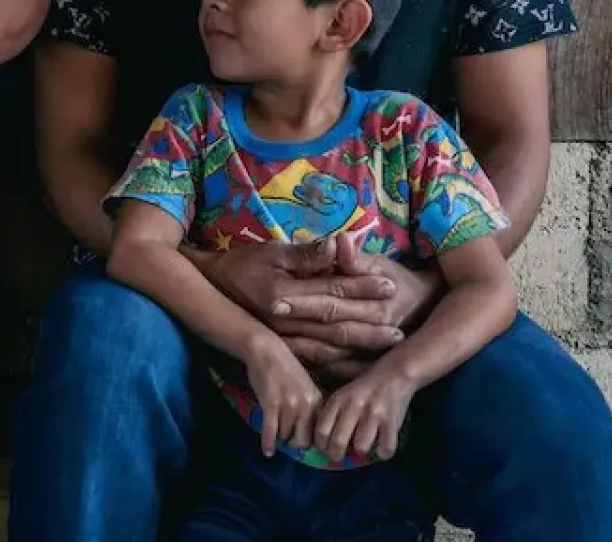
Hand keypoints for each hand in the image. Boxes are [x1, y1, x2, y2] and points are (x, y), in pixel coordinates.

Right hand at [204, 239, 404, 370]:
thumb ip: (306, 254)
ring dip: (360, 349)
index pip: (332, 291)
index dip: (363, 287)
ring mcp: (281, 341)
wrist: (211, 288)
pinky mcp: (281, 352)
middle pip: (335, 326)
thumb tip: (338, 244)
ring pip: (328, 349)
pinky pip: (315, 363)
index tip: (391, 285)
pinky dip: (340, 366)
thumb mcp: (271, 251)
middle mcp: (283, 323)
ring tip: (388, 345)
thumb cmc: (243, 264)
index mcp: (282, 295)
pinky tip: (360, 367)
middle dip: (370, 325)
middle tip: (401, 326)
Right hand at [243, 332, 323, 458]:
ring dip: (279, 436)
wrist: (266, 351)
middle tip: (286, 436)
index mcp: (318, 401)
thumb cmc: (285, 370)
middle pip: (303, 441)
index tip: (303, 444)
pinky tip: (267, 451)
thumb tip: (313, 435)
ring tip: (274, 427)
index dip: (311, 443)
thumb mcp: (307, 387)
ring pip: (285, 436)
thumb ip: (312, 408)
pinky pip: (271, 430)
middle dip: (293, 442)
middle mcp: (307, 405)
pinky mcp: (271, 403)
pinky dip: (268, 443)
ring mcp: (289, 404)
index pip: (320, 434)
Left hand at [311, 363, 417, 461]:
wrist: (393, 374)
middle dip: (337, 455)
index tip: (325, 450)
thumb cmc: (363, 390)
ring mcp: (373, 414)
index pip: (321, 431)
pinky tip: (381, 447)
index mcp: (338, 400)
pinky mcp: (392, 420)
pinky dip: (383, 453)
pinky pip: (385, 448)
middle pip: (337, 442)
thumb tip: (321, 443)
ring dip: (361, 454)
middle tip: (341, 456)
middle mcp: (353, 406)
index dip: (321, 446)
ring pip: (361, 448)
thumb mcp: (342, 395)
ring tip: (363, 449)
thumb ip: (332, 415)